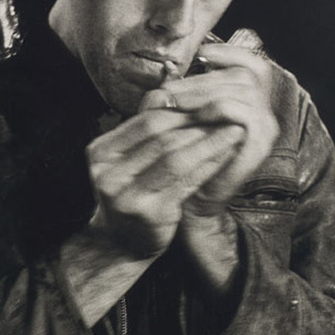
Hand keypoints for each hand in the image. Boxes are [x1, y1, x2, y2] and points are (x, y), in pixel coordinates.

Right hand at [84, 106, 240, 258]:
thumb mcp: (126, 160)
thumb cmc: (130, 193)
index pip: (146, 121)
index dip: (180, 111)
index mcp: (100, 152)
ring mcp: (127, 196)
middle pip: (162, 138)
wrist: (119, 242)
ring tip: (233, 131)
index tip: (208, 104)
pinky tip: (226, 156)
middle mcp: (109, 174)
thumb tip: (170, 91)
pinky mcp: (150, 213)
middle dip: (198, 124)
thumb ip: (144, 130)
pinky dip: (209, 166)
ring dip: (210, 143)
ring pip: (176, 158)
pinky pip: (187, 182)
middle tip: (227, 114)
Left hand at [141, 43, 277, 219]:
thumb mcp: (179, 118)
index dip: (230, 53)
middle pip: (242, 74)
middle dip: (201, 78)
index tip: (201, 55)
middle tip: (169, 89)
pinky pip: (242, 112)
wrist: (192, 199)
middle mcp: (264, 112)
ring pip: (241, 88)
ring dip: (202, 91)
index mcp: (250, 103)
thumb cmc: (184, 157)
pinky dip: (216, 107)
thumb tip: (166, 70)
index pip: (254, 64)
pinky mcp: (260, 143)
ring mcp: (266, 128)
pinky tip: (193, 114)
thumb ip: (178, 93)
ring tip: (173, 100)